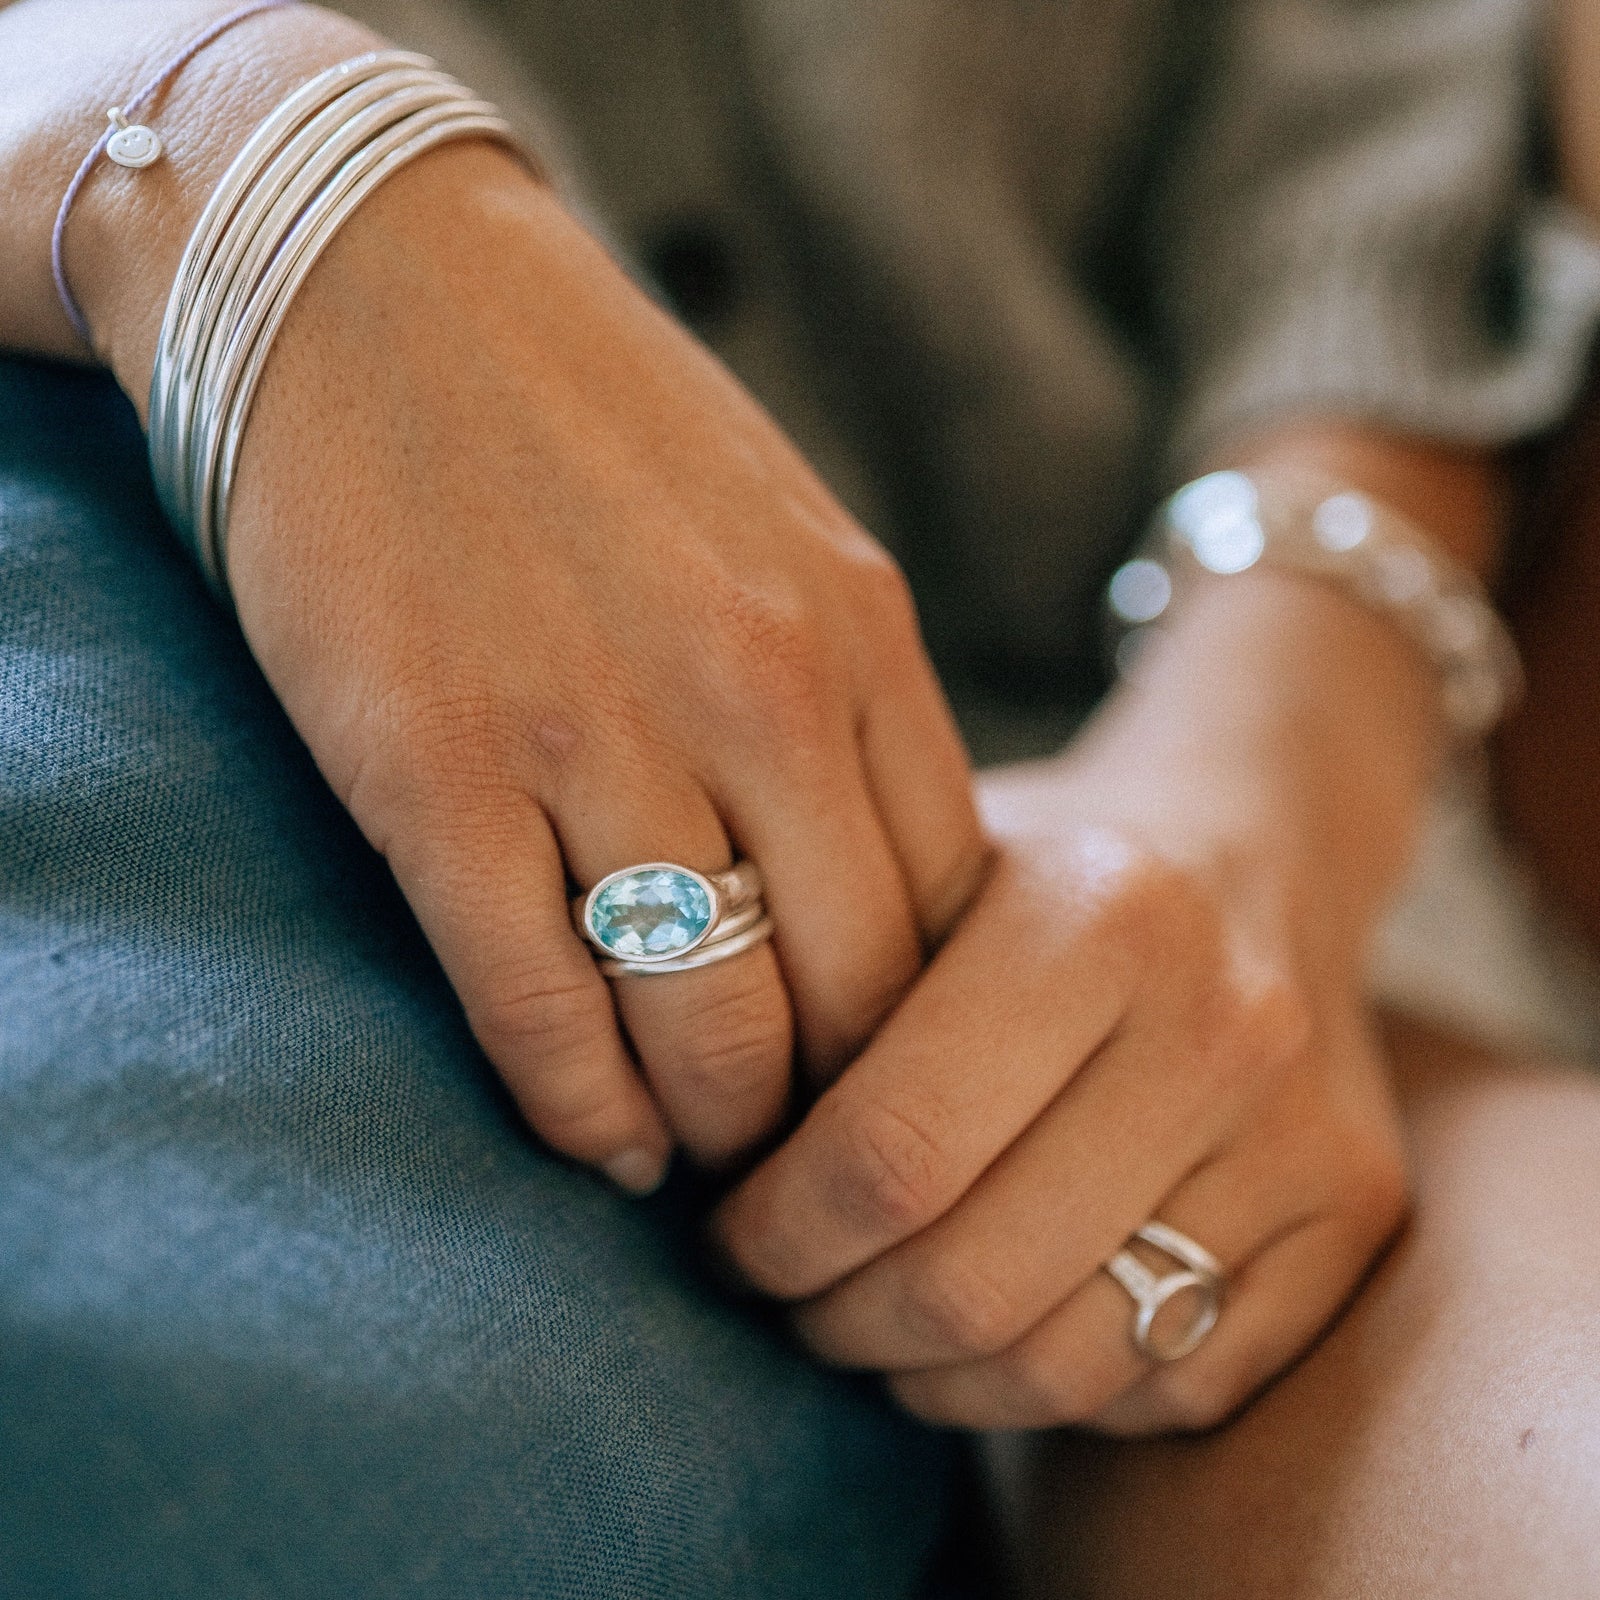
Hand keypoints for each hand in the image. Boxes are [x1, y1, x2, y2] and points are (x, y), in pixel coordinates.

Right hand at [174, 144, 983, 1186]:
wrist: (379, 285)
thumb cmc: (605, 430)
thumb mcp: (792, 542)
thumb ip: (855, 712)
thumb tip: (885, 909)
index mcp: (861, 634)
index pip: (952, 911)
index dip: (936, 1037)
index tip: (894, 1085)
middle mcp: (754, 690)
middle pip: (852, 995)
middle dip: (839, 1115)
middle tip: (811, 1166)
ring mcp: (593, 732)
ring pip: (706, 1028)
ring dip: (715, 1132)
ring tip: (702, 1162)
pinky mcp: (436, 770)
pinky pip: (538, 1008)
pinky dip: (578, 1110)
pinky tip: (595, 1142)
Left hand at [713, 563, 1426, 1433]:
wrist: (1255, 850)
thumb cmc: (1049, 870)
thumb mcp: (932, 867)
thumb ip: (826, 983)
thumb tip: (686, 1141)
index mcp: (1097, 915)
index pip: (887, 1151)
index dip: (773, 1230)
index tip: (725, 1231)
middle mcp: (1224, 1025)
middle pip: (967, 1281)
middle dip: (831, 1317)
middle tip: (781, 1292)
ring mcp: (1306, 1131)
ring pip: (1064, 1363)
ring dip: (927, 1375)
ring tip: (866, 1321)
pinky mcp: (1356, 1215)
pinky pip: (1163, 1386)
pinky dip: (1046, 1388)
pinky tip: (991, 1326)